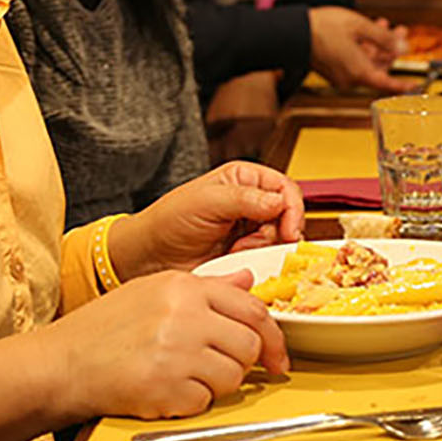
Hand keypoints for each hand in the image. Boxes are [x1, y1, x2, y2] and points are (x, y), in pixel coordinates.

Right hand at [0, 269, 287, 440]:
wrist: (60, 364)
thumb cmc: (103, 329)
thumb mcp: (153, 291)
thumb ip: (206, 287)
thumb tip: (247, 281)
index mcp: (184, 288)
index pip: (252, 308)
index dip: (272, 336)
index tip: (276, 355)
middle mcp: (185, 316)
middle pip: (249, 345)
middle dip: (243, 362)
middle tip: (220, 368)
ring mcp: (176, 353)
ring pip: (232, 376)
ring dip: (217, 384)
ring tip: (183, 377)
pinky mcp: (165, 388)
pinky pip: (204, 402)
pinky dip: (191, 403)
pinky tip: (165, 391)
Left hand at [110, 161, 305, 280]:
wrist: (149, 257)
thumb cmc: (170, 222)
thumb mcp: (207, 202)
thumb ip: (245, 198)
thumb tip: (279, 201)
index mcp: (244, 179)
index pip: (285, 188)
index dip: (292, 208)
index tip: (290, 229)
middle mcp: (252, 202)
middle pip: (288, 214)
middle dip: (277, 231)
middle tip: (256, 242)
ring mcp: (250, 229)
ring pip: (280, 238)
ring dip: (264, 247)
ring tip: (238, 249)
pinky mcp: (246, 252)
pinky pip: (267, 257)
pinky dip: (258, 261)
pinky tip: (237, 258)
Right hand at [309, 6, 416, 92]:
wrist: (294, 31)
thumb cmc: (323, 28)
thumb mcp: (361, 27)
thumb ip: (385, 38)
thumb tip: (404, 46)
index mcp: (359, 72)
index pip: (387, 84)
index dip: (403, 85)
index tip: (415, 85)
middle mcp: (349, 78)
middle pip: (378, 68)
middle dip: (390, 48)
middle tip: (399, 31)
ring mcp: (339, 75)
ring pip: (366, 62)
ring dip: (376, 45)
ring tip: (382, 26)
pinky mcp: (331, 70)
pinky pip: (353, 62)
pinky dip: (362, 49)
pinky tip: (365, 32)